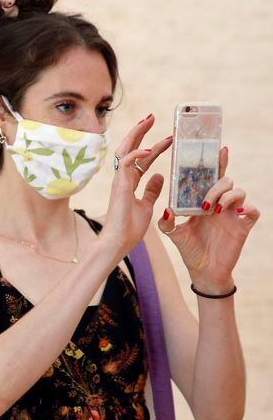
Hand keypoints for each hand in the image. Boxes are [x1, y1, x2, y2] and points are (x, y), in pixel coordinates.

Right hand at [100, 114, 172, 258]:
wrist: (117, 242)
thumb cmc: (129, 228)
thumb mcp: (147, 206)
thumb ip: (152, 191)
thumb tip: (160, 175)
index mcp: (130, 183)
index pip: (142, 159)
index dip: (154, 147)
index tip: (168, 137)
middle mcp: (123, 178)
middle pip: (130, 148)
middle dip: (140, 131)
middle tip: (152, 117)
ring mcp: (119, 180)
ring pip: (125, 150)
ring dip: (136, 134)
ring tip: (148, 121)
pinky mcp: (119, 185)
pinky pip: (126, 164)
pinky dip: (136, 154)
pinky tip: (148, 149)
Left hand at [158, 147, 260, 291]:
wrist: (203, 270)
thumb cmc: (189, 248)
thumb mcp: (173, 234)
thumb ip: (166, 221)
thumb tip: (165, 209)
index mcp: (203, 200)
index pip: (209, 177)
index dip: (215, 162)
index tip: (218, 148)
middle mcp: (219, 203)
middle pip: (225, 180)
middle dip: (215, 186)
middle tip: (204, 203)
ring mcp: (232, 214)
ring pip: (239, 191)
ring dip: (227, 196)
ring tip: (215, 210)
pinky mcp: (243, 226)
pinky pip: (253, 211)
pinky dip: (247, 208)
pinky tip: (237, 213)